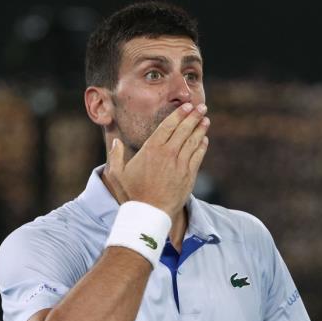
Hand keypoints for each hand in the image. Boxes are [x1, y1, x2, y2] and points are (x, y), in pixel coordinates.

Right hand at [105, 102, 209, 216]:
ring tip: (205, 120)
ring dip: (200, 129)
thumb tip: (116, 141)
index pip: (168, 126)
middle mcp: (168, 154)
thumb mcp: (117, 174)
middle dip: (193, 116)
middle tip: (201, 107)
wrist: (149, 214)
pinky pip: (197, 157)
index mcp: (151, 149)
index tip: (187, 106)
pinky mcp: (188, 176)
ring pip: (193, 142)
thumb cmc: (131, 195)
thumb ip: (115, 155)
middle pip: (184, 130)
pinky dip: (202, 147)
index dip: (179, 114)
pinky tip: (204, 140)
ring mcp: (180, 165)